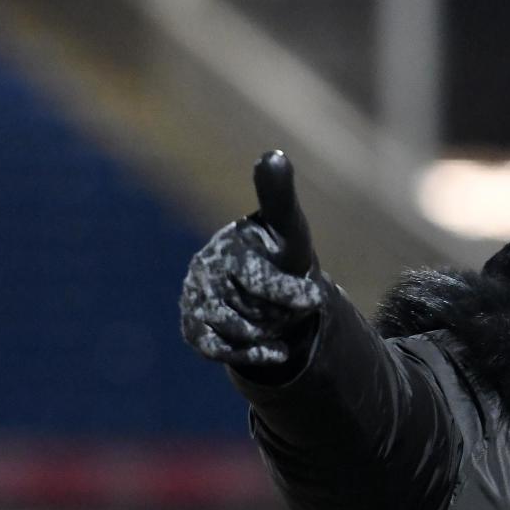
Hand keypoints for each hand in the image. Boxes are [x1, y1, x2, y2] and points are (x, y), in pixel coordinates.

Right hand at [180, 150, 324, 367]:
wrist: (269, 294)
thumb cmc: (281, 257)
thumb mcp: (290, 231)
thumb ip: (280, 198)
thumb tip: (273, 155)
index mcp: (228, 245)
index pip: (256, 276)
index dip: (288, 292)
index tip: (315, 299)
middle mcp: (204, 269)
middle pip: (249, 308)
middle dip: (278, 312)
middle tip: (296, 307)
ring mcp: (196, 300)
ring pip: (236, 331)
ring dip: (266, 333)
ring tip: (280, 324)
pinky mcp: (194, 327)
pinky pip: (219, 350)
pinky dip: (251, 354)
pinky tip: (275, 351)